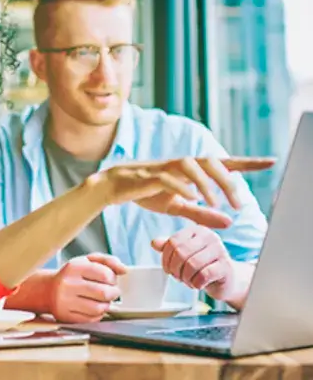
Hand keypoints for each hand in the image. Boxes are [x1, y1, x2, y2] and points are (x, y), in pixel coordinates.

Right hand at [49, 253, 125, 322]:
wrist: (47, 289)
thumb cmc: (72, 274)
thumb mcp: (87, 261)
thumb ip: (107, 261)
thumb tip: (124, 270)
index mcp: (74, 266)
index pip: (105, 274)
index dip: (113, 278)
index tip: (112, 279)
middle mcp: (68, 283)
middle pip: (103, 293)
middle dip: (113, 293)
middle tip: (112, 291)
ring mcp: (65, 301)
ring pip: (98, 308)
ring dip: (106, 305)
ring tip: (103, 300)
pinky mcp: (65, 316)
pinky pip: (91, 319)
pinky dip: (98, 314)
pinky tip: (94, 307)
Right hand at [95, 156, 274, 227]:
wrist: (114, 187)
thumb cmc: (146, 193)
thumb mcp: (177, 206)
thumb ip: (201, 213)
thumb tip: (229, 223)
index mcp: (190, 171)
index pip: (223, 163)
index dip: (247, 163)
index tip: (271, 162)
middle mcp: (180, 164)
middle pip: (210, 161)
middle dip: (228, 180)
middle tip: (238, 204)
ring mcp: (164, 167)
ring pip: (190, 164)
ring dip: (207, 183)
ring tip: (215, 203)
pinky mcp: (148, 175)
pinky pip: (168, 177)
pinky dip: (181, 186)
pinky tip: (191, 198)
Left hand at [151, 225, 236, 300]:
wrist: (226, 279)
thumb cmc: (202, 265)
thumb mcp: (184, 254)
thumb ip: (169, 247)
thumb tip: (154, 243)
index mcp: (197, 230)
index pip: (173, 242)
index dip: (166, 258)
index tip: (168, 269)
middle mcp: (209, 236)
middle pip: (181, 252)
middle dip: (175, 269)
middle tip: (178, 277)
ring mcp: (220, 250)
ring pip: (192, 264)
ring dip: (185, 278)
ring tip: (188, 281)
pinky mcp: (226, 267)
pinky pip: (204, 275)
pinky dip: (196, 283)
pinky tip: (198, 284)